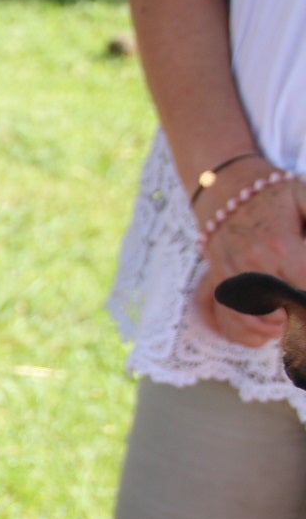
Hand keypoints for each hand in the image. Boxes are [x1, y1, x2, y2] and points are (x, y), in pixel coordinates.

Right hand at [194, 171, 305, 345]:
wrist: (223, 187)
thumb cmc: (271, 192)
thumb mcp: (305, 196)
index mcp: (280, 245)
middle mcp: (253, 266)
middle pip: (287, 309)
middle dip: (303, 315)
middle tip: (303, 304)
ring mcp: (232, 277)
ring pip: (258, 321)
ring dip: (281, 326)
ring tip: (295, 317)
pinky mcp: (220, 283)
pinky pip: (233, 319)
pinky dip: (254, 331)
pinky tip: (273, 327)